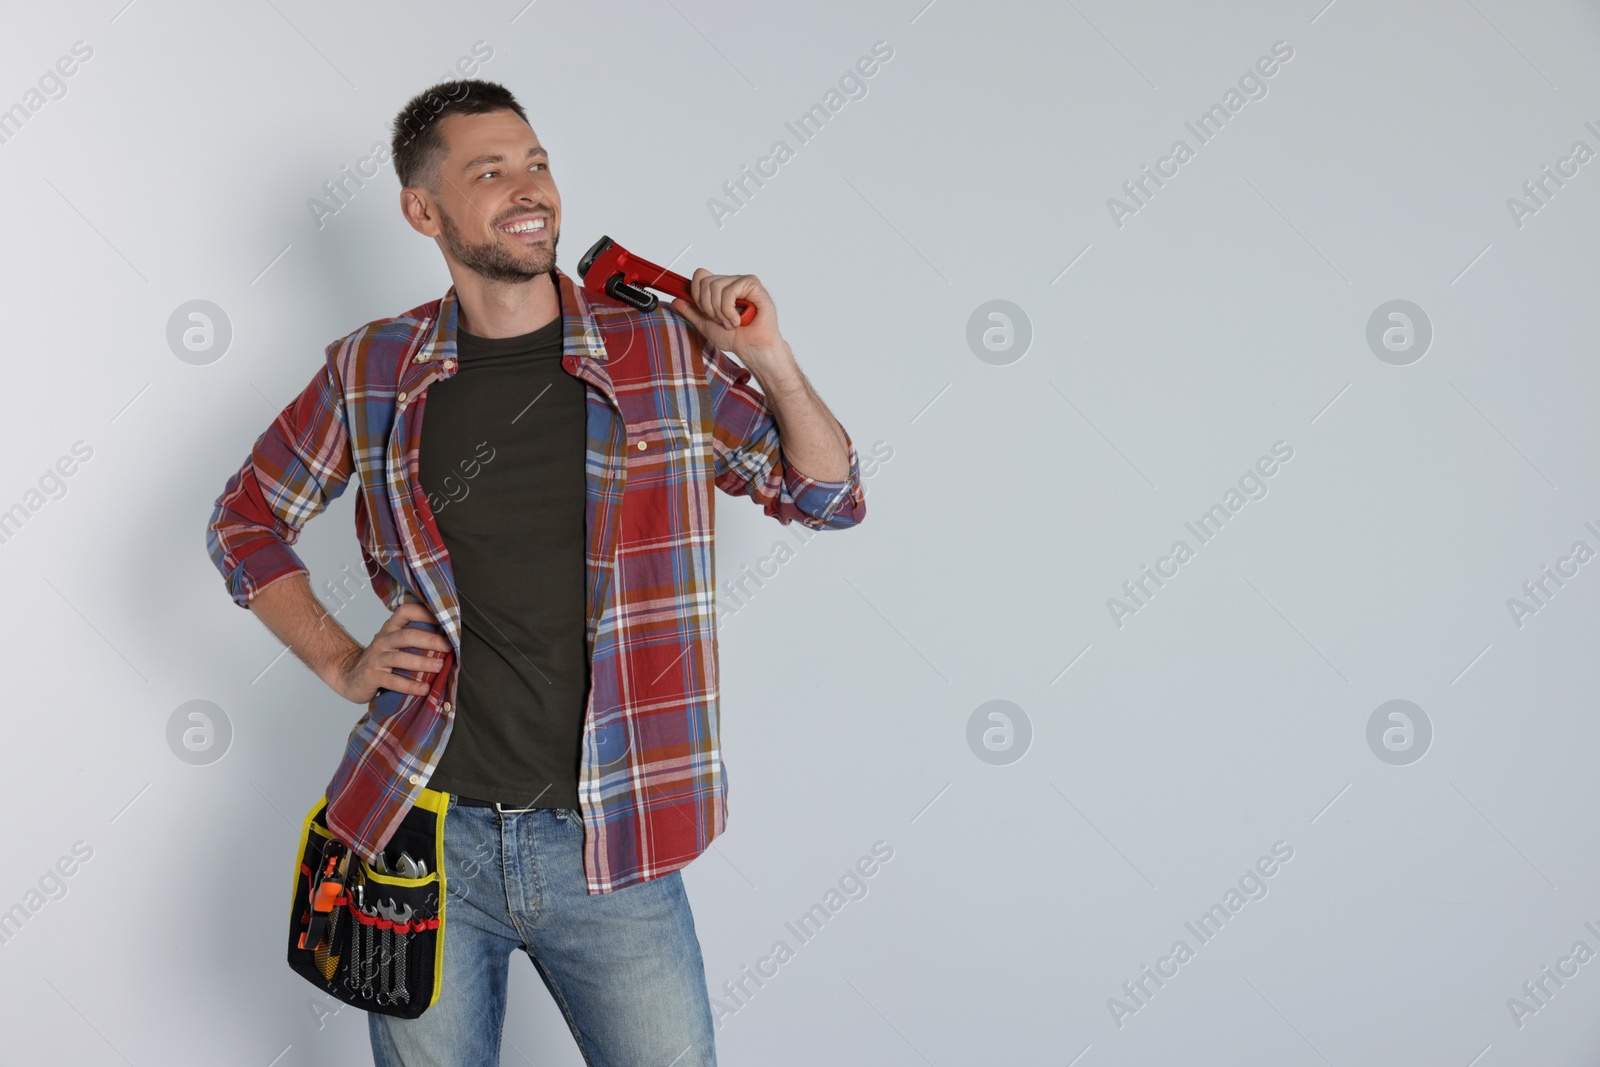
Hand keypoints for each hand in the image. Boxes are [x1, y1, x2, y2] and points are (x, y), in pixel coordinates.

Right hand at [331, 601, 450, 703]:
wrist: (349, 676)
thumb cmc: (380, 660)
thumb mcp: (394, 644)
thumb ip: (414, 639)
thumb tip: (449, 638)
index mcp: (391, 629)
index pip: (405, 612)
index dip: (424, 612)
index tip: (444, 619)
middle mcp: (383, 641)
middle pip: (406, 636)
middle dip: (429, 640)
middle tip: (448, 647)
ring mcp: (376, 658)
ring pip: (400, 658)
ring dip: (421, 662)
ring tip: (439, 667)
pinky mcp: (372, 676)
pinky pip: (392, 681)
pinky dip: (409, 685)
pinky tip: (423, 689)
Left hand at [669, 268, 782, 360]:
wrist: (751, 348)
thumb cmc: (735, 338)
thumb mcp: (705, 324)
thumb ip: (691, 311)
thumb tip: (676, 300)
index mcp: (720, 289)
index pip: (700, 275)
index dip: (696, 293)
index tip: (703, 311)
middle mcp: (730, 282)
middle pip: (705, 282)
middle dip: (708, 307)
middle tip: (721, 321)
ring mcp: (742, 282)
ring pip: (716, 286)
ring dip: (720, 312)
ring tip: (731, 323)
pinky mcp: (753, 284)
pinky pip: (730, 291)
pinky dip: (729, 310)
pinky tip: (738, 320)